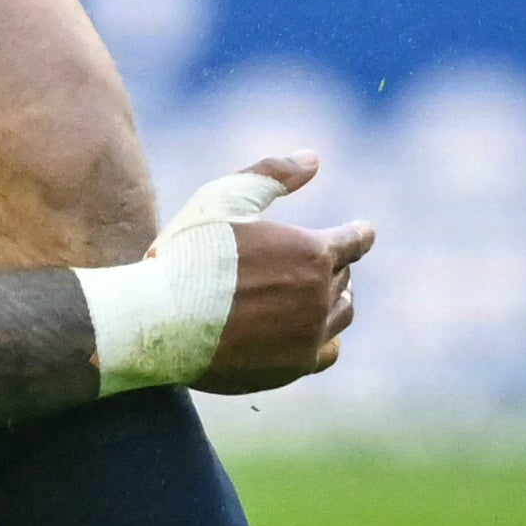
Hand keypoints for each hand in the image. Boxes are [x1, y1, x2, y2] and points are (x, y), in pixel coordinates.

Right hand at [195, 152, 378, 392]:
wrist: (161, 321)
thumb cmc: (188, 254)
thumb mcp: (224, 198)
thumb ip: (271, 174)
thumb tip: (313, 159)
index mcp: (311, 251)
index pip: (353, 241)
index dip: (359, 234)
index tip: (364, 232)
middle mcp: (320, 295)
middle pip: (342, 277)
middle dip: (335, 267)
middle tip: (325, 263)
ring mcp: (309, 334)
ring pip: (341, 315)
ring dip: (337, 300)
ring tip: (327, 296)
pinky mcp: (294, 367)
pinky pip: (327, 352)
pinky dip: (327, 339)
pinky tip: (317, 334)